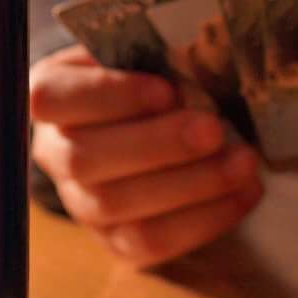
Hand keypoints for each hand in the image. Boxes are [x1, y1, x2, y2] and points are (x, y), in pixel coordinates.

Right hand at [30, 44, 260, 266]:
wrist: (147, 128)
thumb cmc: (146, 81)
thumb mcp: (142, 55)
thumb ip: (157, 57)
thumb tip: (200, 65)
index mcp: (52, 97)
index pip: (54, 98)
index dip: (108, 96)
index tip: (166, 91)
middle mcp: (55, 154)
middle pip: (86, 159)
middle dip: (157, 145)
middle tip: (213, 130)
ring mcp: (81, 203)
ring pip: (118, 205)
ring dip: (189, 185)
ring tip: (243, 163)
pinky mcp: (116, 240)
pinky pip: (153, 241)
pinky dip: (205, 218)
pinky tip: (245, 192)